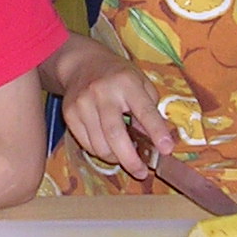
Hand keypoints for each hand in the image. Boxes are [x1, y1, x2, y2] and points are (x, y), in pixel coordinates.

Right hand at [54, 41, 165, 178]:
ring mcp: (83, 104)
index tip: (166, 150)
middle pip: (116, 135)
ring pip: (100, 145)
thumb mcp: (141, 83)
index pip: (144, 111)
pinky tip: (108, 147)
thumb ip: (149, 110)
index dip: (157, 132)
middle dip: (131, 159)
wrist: (82, 64)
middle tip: (142, 172)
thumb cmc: (118, 76)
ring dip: (116, 158)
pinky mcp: (69, 114)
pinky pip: (86, 144)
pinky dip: (100, 152)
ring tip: (125, 157)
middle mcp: (103, 93)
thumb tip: (152, 141)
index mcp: (127, 83)